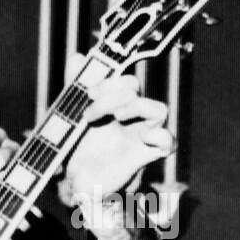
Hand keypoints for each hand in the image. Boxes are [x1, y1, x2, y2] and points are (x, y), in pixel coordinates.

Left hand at [59, 52, 173, 205]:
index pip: (125, 81)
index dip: (109, 82)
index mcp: (115, 106)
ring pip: (159, 109)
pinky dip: (161, 137)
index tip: (87, 93)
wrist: (77, 183)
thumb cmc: (78, 149)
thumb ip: (75, 87)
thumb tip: (77, 56)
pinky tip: (143, 137)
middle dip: (111, 96)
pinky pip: (168, 142)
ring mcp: (140, 135)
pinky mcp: (144, 155)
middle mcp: (131, 117)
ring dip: (137, 107)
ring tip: (116, 117)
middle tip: (89, 115)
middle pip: (136, 90)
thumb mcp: (71, 118)